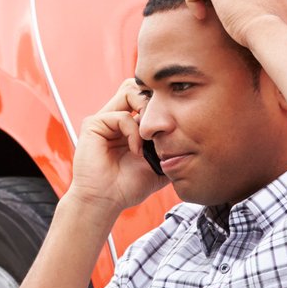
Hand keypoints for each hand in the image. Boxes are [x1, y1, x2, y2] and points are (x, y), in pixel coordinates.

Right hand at [69, 81, 167, 213]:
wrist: (106, 201)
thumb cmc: (128, 187)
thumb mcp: (159, 165)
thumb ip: (171, 149)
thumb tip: (193, 138)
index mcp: (129, 125)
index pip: (145, 97)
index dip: (160, 102)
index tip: (174, 121)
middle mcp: (116, 118)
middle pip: (136, 86)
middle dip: (153, 98)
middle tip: (163, 122)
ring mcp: (104, 120)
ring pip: (128, 90)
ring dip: (146, 108)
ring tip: (151, 133)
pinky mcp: (94, 125)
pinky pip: (121, 115)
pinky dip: (133, 132)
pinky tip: (136, 150)